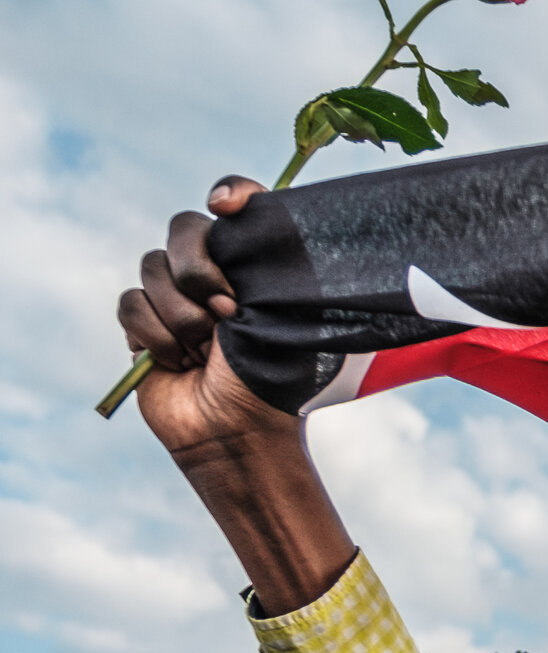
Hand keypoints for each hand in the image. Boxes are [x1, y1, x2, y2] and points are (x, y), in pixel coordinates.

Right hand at [118, 179, 293, 460]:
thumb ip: (269, 266)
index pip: (239, 207)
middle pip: (183, 229)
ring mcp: (175, 299)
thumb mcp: (285, 322)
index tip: (226, 206)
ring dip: (184, 318)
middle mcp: (214, 277)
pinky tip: (180, 364)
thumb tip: (231, 208)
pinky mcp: (143, 325)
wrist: (237, 431)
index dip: (234, 195)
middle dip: (201, 271)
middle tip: (228, 314)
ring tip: (207, 355)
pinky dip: (156, 337)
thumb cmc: (270, 383)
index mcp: (253, 271)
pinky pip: (131, 304)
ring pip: (152, 269)